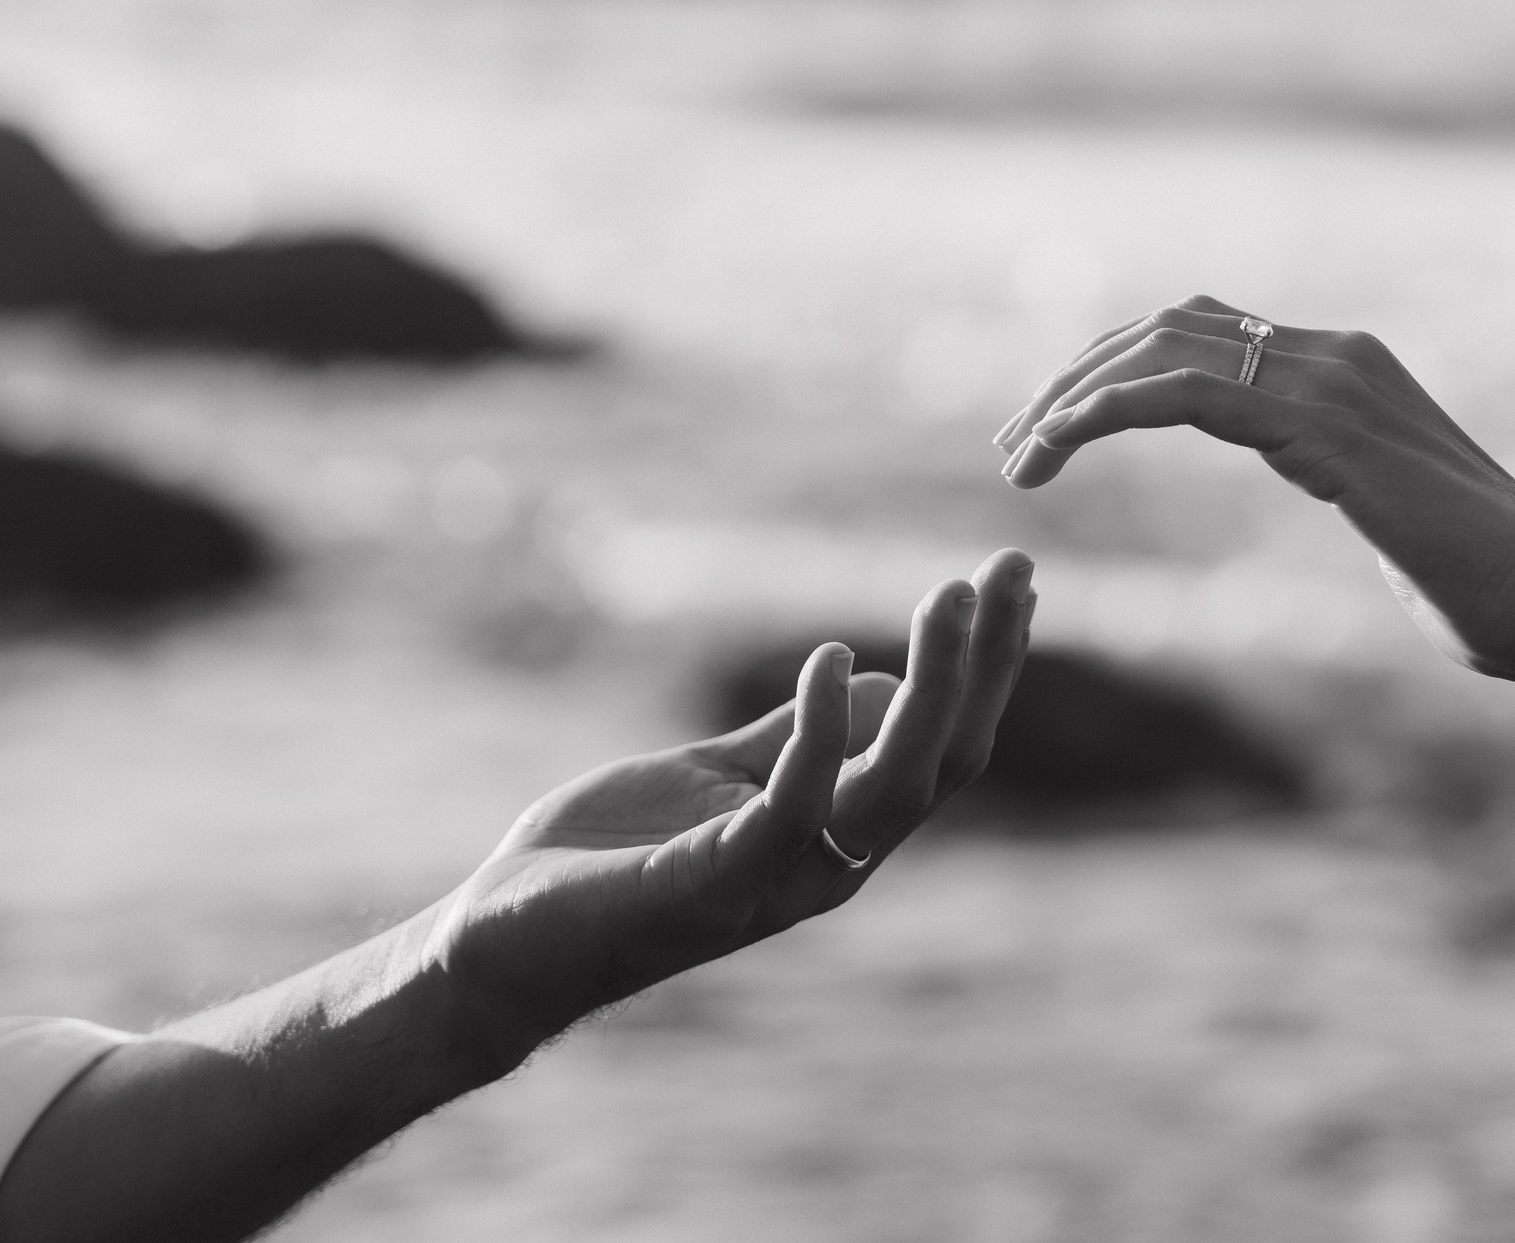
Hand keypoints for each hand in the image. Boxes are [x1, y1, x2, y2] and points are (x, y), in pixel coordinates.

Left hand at [430, 548, 1034, 1048]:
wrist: (503, 946)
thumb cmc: (610, 859)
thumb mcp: (717, 776)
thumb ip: (793, 738)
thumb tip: (880, 682)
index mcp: (839, 838)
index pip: (945, 750)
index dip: (987, 670)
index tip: (1011, 583)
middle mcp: (831, 865)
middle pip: (946, 763)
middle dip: (986, 665)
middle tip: (1011, 568)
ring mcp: (780, 881)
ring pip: (896, 785)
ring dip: (936, 687)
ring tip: (949, 599)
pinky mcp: (716, 883)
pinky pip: (795, 805)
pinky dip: (822, 730)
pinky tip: (828, 658)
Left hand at [996, 297, 1514, 683]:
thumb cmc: (1502, 595)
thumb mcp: (1402, 528)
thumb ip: (1365, 499)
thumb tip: (1368, 519)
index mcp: (1352, 370)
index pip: (1208, 332)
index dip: (1119, 371)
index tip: (1057, 435)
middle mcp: (1337, 355)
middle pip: (1169, 324)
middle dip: (1078, 376)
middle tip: (1016, 448)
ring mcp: (1332, 380)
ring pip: (1165, 348)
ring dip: (1076, 395)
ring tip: (1021, 458)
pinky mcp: (1322, 427)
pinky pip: (1184, 394)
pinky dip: (1105, 413)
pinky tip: (1056, 452)